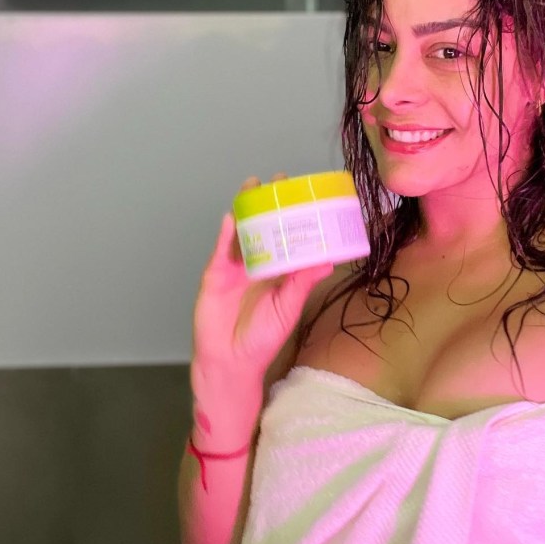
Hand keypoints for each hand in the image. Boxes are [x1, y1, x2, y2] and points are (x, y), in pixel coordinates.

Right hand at [192, 173, 333, 378]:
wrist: (231, 363)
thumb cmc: (262, 339)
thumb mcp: (289, 308)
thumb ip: (303, 282)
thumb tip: (329, 259)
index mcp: (278, 270)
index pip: (287, 236)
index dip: (294, 216)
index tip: (305, 194)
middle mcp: (256, 264)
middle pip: (263, 227)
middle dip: (270, 204)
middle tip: (280, 181)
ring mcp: (234, 267)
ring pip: (241, 232)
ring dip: (246, 209)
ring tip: (253, 186)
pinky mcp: (215, 275)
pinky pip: (221, 250)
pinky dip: (226, 234)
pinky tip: (232, 218)